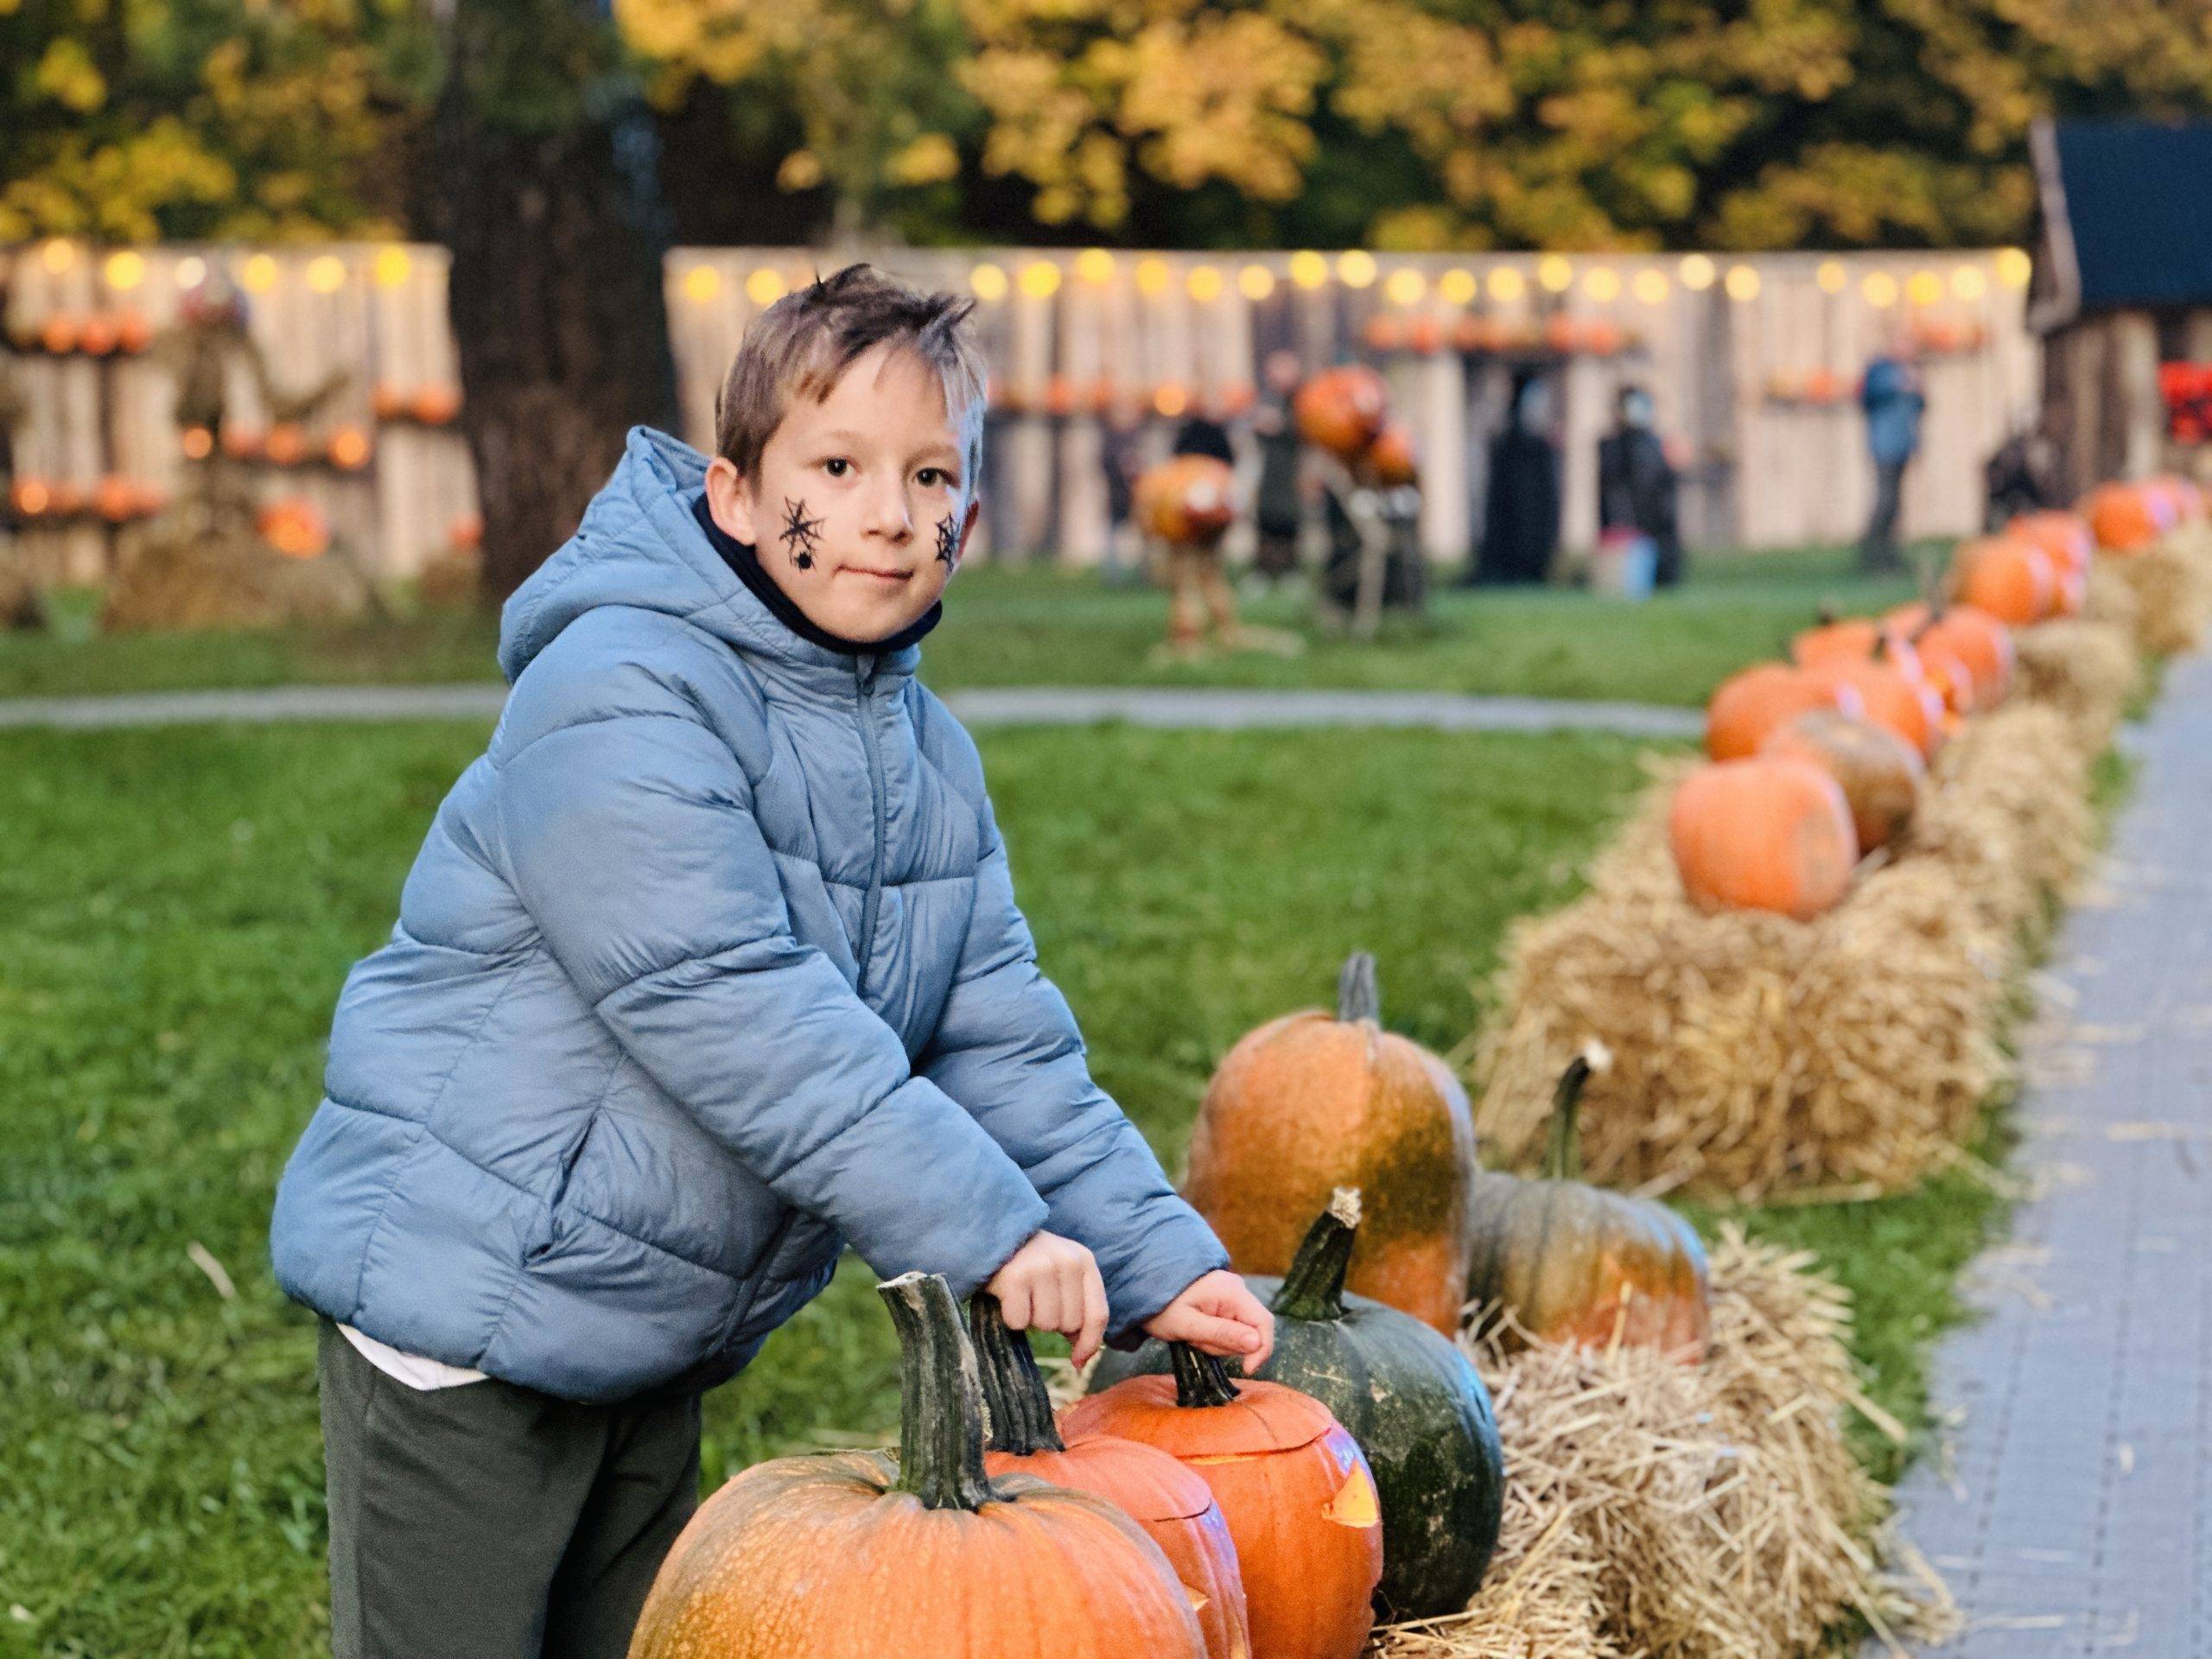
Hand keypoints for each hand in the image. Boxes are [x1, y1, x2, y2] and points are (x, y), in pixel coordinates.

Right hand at [984, 1230, 1109, 1366]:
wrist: (990, 1237)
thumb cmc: (1029, 1264)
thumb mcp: (1061, 1276)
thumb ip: (1077, 1308)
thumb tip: (1082, 1358)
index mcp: (1084, 1261)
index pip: (1098, 1314)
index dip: (1089, 1343)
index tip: (1077, 1362)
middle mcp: (1067, 1261)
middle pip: (1069, 1324)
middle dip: (1051, 1322)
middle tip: (1035, 1300)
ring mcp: (1042, 1267)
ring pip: (1045, 1324)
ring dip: (1030, 1319)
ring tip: (1022, 1295)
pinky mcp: (1016, 1277)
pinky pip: (1019, 1322)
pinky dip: (1010, 1317)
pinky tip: (1006, 1297)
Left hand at [1142, 1270, 1274, 1371]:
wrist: (1144, 1288)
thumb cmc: (1162, 1307)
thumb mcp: (1188, 1325)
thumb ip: (1222, 1333)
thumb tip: (1257, 1343)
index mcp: (1232, 1291)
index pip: (1264, 1322)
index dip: (1262, 1349)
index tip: (1246, 1370)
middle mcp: (1237, 1289)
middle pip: (1251, 1330)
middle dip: (1227, 1345)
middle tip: (1197, 1341)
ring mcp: (1232, 1295)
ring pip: (1240, 1332)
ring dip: (1217, 1342)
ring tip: (1192, 1335)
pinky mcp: (1226, 1303)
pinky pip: (1231, 1327)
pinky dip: (1215, 1336)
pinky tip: (1196, 1331)